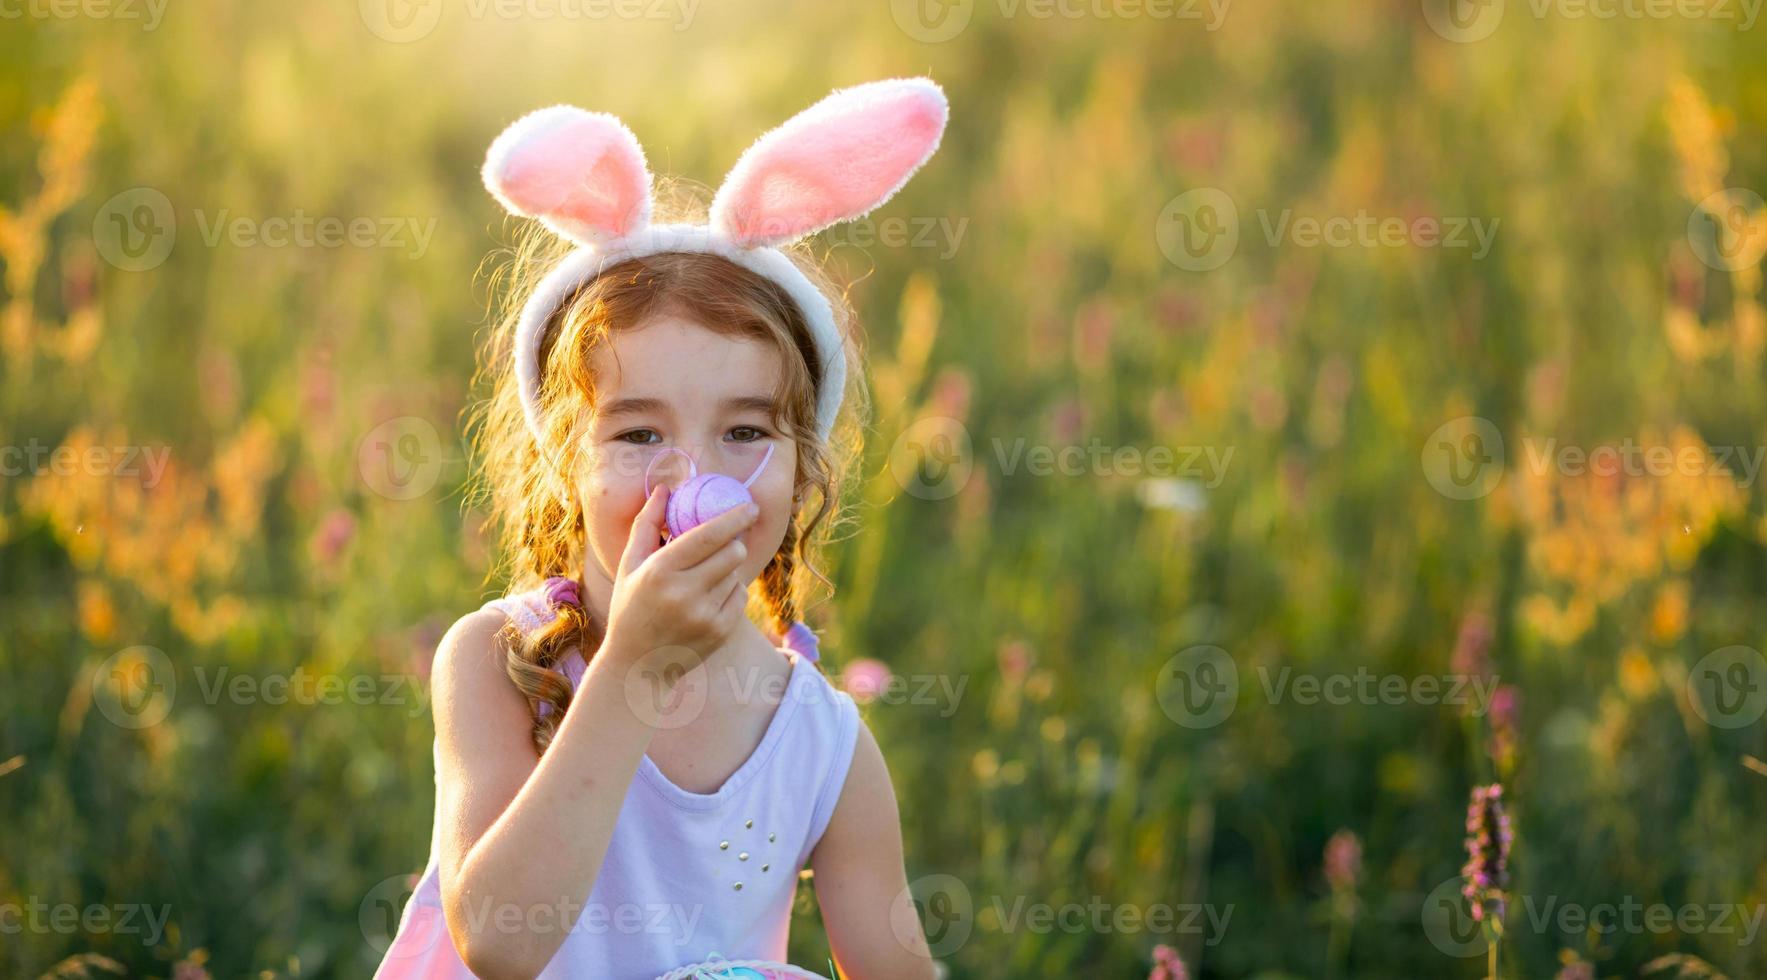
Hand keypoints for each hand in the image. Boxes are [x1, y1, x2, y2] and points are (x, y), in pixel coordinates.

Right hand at [599, 484, 758, 681]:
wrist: (636, 666)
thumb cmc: (630, 607)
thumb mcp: (630, 565)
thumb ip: (646, 524)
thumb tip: (664, 489)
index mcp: (659, 572)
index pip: (707, 536)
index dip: (733, 518)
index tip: (750, 506)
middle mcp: (683, 594)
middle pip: (732, 552)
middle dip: (733, 542)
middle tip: (727, 540)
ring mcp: (704, 616)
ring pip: (736, 574)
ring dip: (727, 569)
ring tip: (703, 580)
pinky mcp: (719, 632)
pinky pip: (740, 597)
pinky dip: (730, 592)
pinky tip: (708, 600)